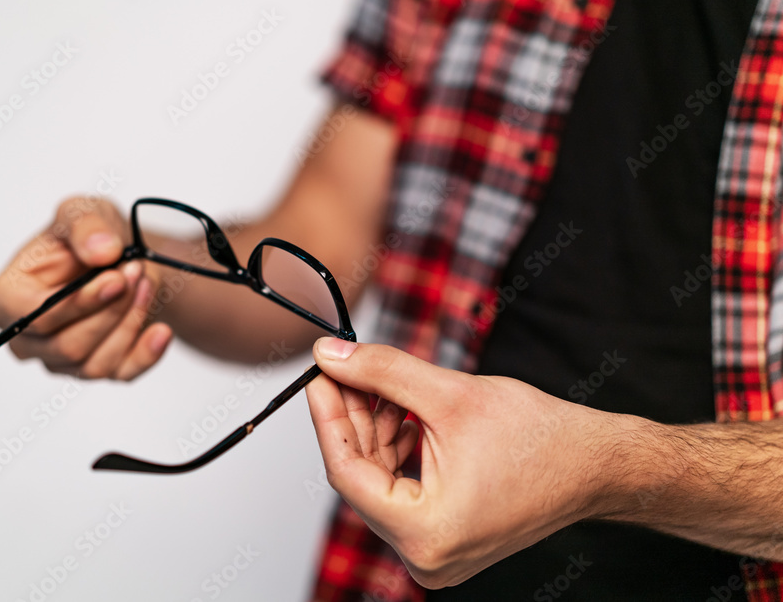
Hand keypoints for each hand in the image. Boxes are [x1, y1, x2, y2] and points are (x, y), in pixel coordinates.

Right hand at [0, 196, 172, 379]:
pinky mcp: (94, 369)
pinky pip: (121, 374)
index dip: (77, 303)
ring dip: (129, 323)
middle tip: (138, 272)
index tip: (116, 279)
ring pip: (94, 363)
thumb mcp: (82, 212)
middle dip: (111, 310)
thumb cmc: (86, 237)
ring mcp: (59, 360)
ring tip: (147, 284)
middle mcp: (26, 338)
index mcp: (7, 298)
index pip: (34, 317)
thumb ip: (85, 225)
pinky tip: (161, 332)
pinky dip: (146, 354)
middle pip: (67, 345)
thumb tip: (101, 251)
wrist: (121, 256)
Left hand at [305, 338, 627, 588]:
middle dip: (352, 417)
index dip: (328, 417)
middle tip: (341, 368)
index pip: (347, 472)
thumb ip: (381, 372)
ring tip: (379, 383)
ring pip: (379, 480)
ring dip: (375, 429)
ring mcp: (435, 552)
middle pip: (361, 476)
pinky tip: (399, 411)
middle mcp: (426, 556)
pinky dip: (396, 449)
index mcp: (426, 532)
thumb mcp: (448, 394)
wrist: (595, 464)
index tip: (318, 375)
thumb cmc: (541, 439)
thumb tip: (329, 356)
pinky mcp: (444, 537)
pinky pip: (401, 489)